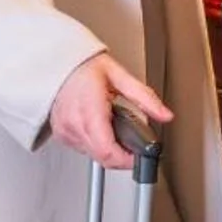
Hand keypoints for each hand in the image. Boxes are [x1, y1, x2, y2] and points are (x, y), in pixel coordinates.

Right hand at [50, 52, 170, 168]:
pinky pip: (82, 148)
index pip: (108, 151)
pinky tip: (99, 126)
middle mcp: (75, 125)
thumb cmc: (83, 66)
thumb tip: (165, 114)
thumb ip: (145, 98)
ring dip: (108, 149)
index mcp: (90, 110)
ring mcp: (66, 132)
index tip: (140, 156)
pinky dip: (95, 142)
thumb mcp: (120, 76)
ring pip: (93, 155)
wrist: (57, 62)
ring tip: (113, 126)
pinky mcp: (61, 135)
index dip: (127, 159)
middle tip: (133, 143)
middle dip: (122, 155)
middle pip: (103, 158)